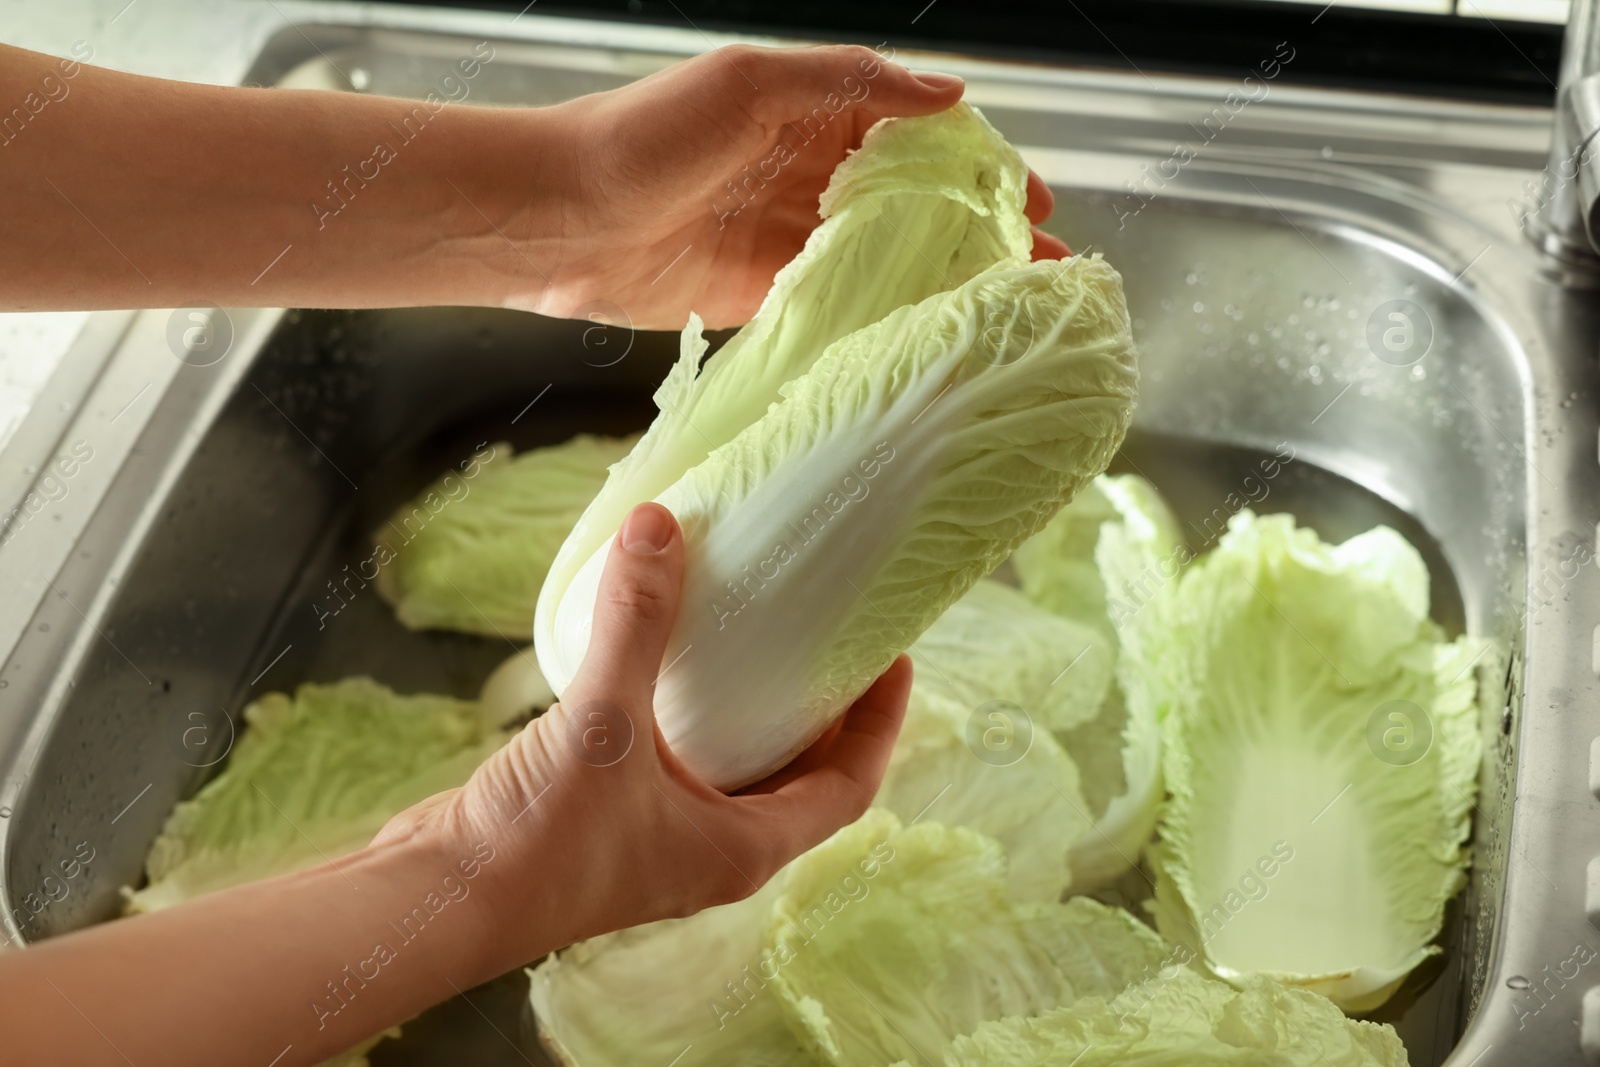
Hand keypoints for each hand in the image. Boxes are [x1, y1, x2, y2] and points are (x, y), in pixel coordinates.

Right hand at [376, 502, 910, 968]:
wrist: (435, 900)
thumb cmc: (536, 843)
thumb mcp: (604, 727)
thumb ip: (634, 624)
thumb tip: (660, 525)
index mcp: (742, 848)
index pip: (848, 787)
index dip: (880, 723)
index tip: (892, 656)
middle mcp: (712, 848)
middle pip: (799, 774)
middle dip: (822, 708)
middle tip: (829, 629)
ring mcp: (660, 835)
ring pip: (735, 764)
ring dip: (755, 706)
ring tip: (762, 630)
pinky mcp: (611, 814)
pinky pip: (676, 753)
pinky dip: (689, 707)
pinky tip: (669, 654)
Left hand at [530, 44, 1067, 329]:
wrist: (557, 220)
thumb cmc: (642, 136)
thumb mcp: (748, 83)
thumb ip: (848, 81)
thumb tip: (949, 90)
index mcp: (810, 114)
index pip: (917, 136)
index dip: (979, 165)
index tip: (1034, 197)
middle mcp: (806, 175)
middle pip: (913, 203)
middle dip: (979, 231)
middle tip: (1039, 265)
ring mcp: (787, 240)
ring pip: (886, 258)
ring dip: (944, 280)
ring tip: (1003, 308)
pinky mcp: (762, 296)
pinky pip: (839, 305)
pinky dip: (885, 317)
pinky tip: (930, 337)